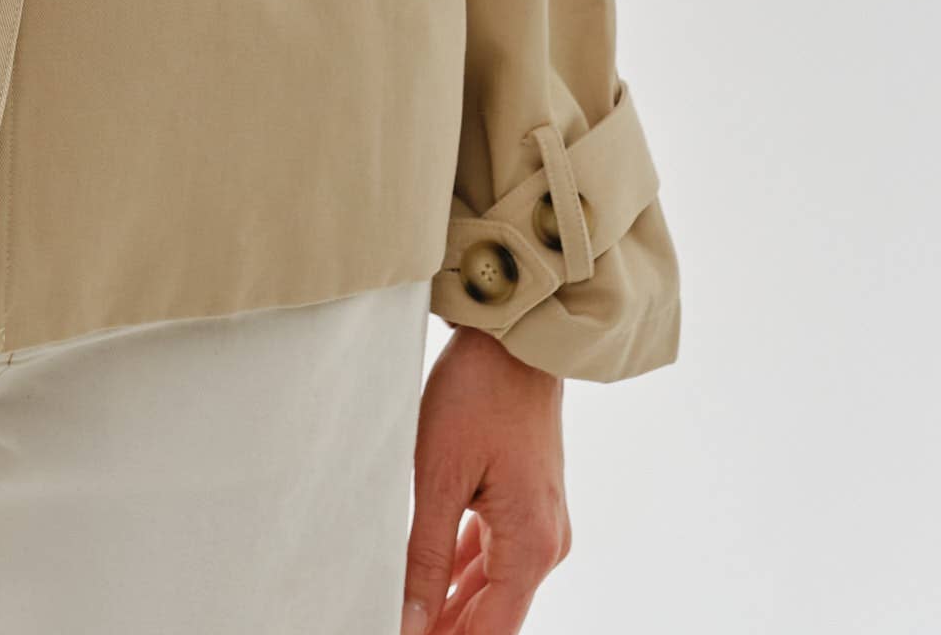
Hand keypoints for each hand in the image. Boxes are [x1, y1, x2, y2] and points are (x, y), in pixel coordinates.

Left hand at [399, 328, 570, 632]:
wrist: (515, 338)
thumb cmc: (478, 394)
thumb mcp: (438, 477)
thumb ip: (425, 556)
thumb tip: (411, 620)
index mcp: (530, 547)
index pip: (488, 632)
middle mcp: (546, 543)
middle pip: (493, 615)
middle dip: (446, 630)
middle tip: (397, 629)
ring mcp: (541, 522)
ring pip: (492, 586)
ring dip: (453, 606)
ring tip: (407, 617)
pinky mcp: (528, 501)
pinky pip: (495, 552)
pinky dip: (464, 571)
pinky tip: (432, 584)